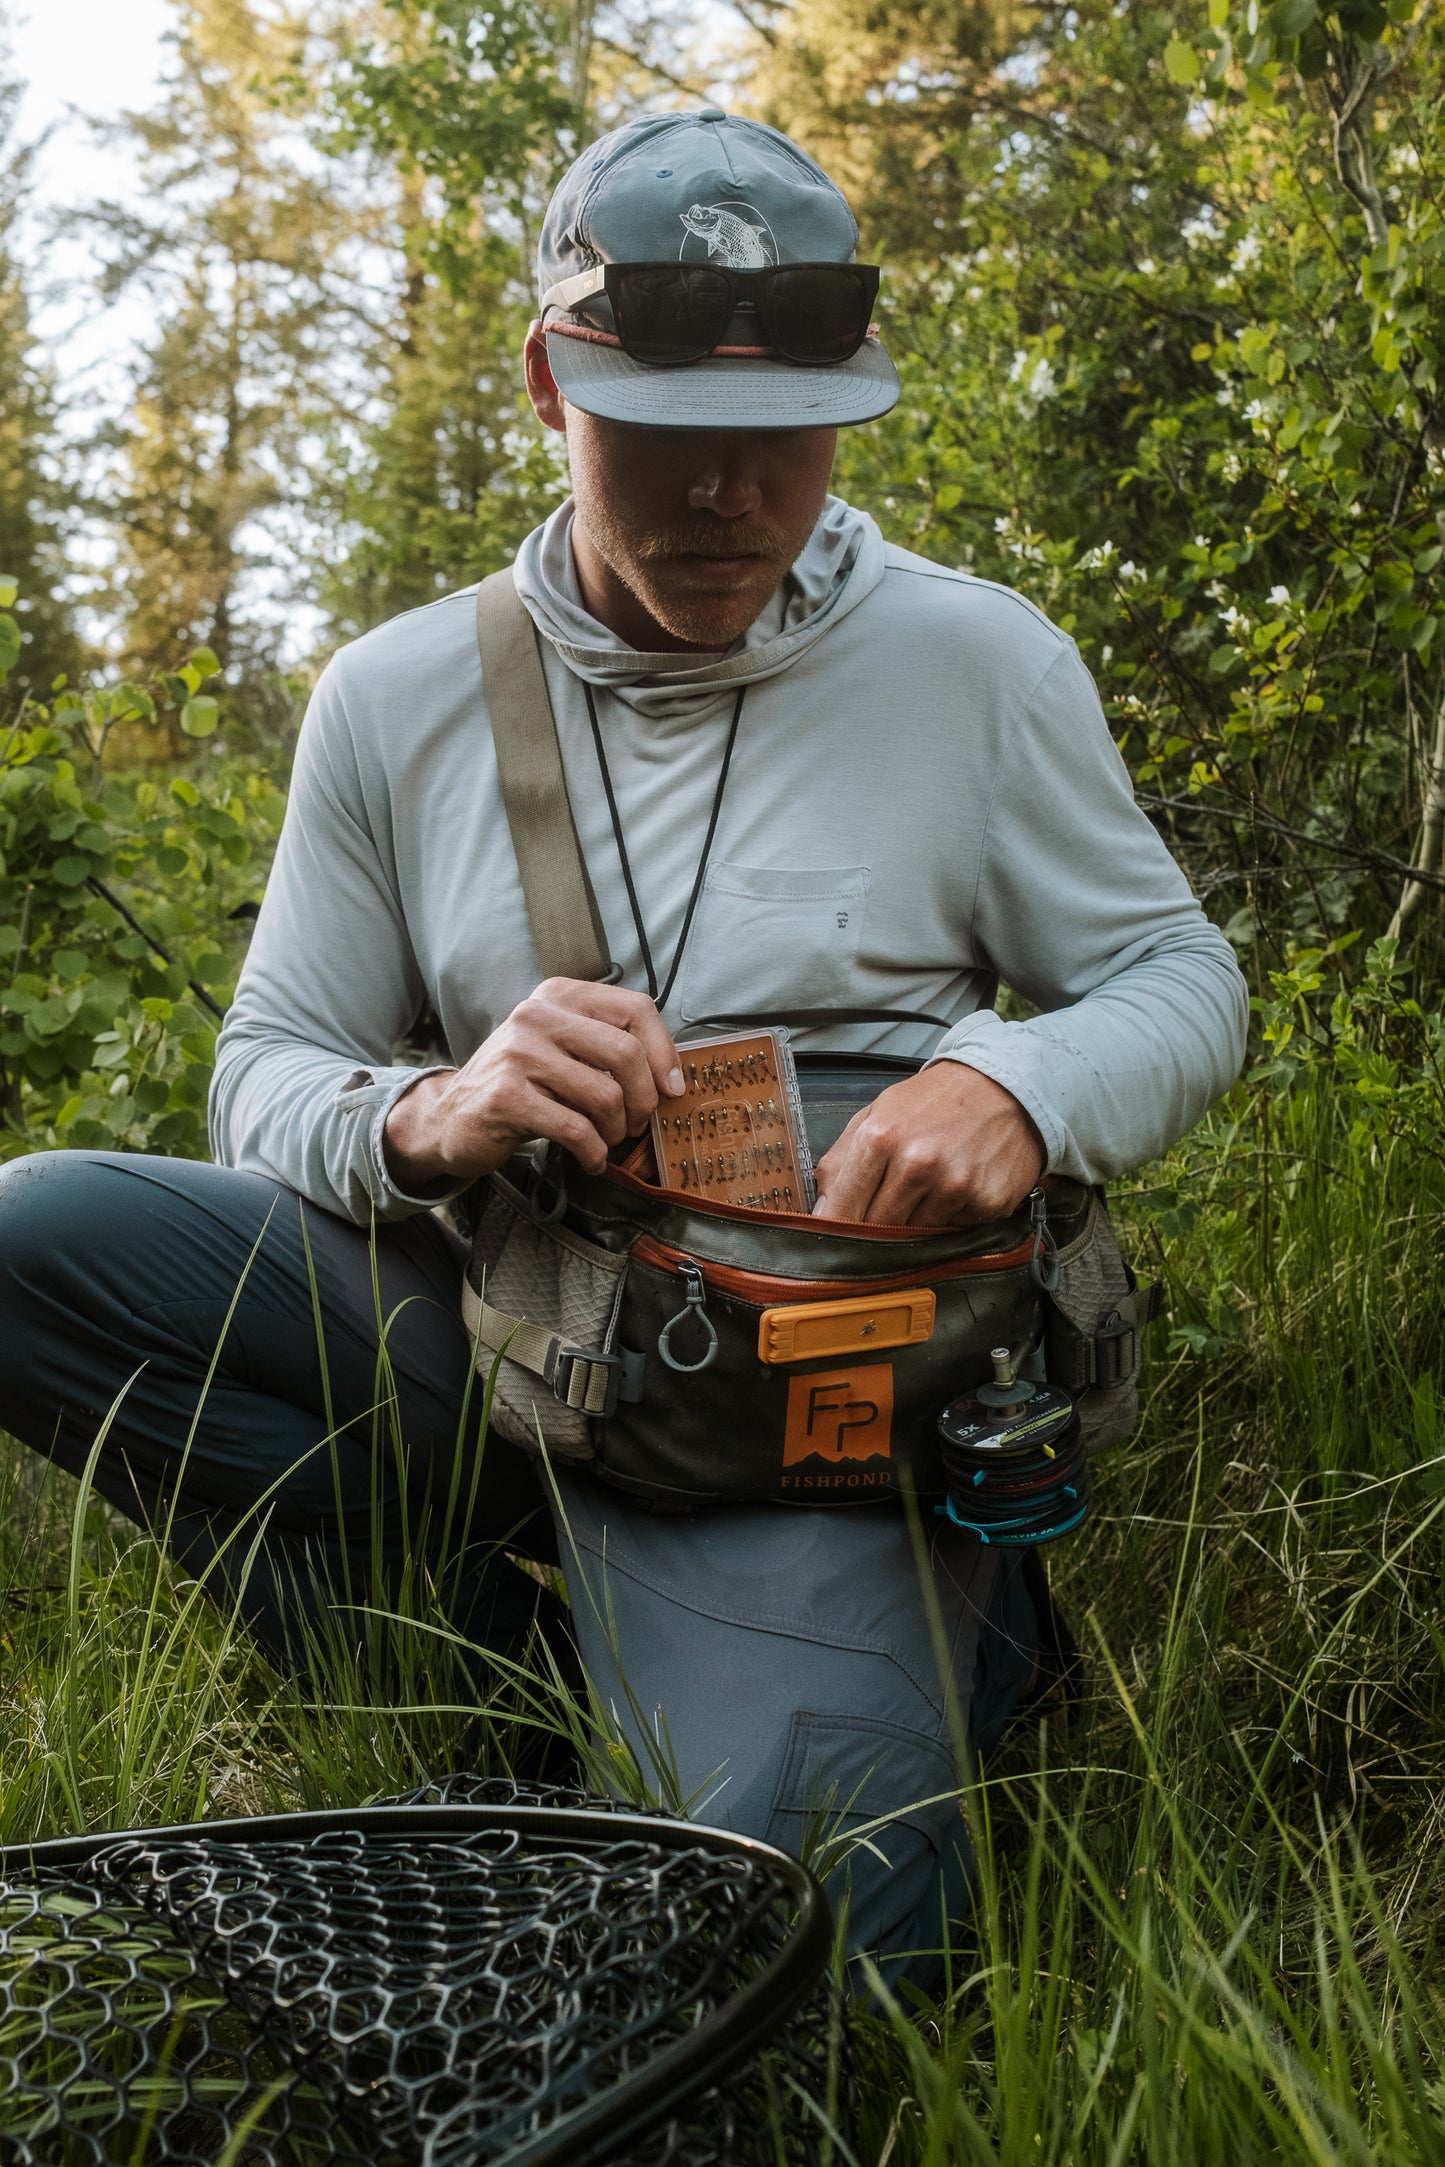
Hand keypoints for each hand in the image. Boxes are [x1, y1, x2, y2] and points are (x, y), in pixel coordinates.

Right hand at [383, 978, 684, 1188]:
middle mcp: (537, 1016)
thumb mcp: (561, 1049)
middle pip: (626, 1053)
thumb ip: (607, 1047)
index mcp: (558, 996)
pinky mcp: (508, 1097)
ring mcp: (518, 1054)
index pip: (635, 1009)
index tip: (672, 1089)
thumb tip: (673, 1078)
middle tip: (635, 1124)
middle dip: (643, 1100)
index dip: (665, 1052)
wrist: (451, 1118)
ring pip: (605, 1095)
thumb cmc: (521, 1085)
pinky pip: (577, 1129)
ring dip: (615, 1131)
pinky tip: (589, 1159)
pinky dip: (594, 1153)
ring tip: (605, 1141)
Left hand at [812, 1063, 1044, 1226]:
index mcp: (881, 1137)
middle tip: (884, 1214)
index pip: (843, 1207)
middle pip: (877, 1230)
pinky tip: (957, 1189)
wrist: (1004, 1087)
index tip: (830, 1244)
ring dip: (916, 1223)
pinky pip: (954, 1232)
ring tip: (928, 1189)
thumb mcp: (878, 1112)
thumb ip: (842, 1158)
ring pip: (915, 1236)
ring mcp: (954, 1185)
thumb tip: (819, 1206)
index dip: (834, 1230)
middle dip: (874, 1230)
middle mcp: (917, 1163)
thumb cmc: (936, 1101)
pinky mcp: (986, 1202)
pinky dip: (951, 1219)